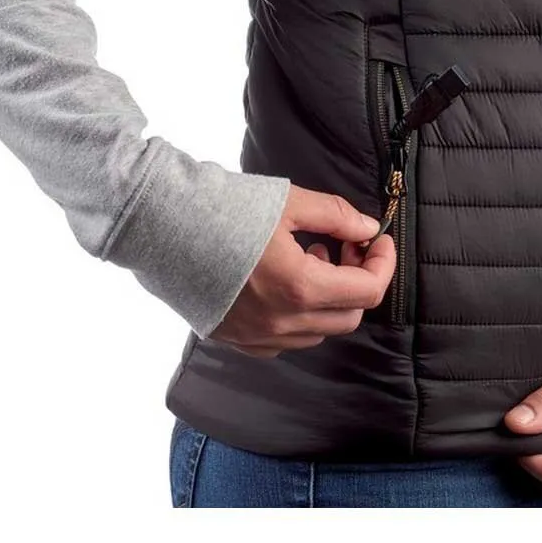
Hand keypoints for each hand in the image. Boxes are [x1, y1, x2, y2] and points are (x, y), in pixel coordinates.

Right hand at [212, 185, 395, 356]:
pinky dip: (299, 315)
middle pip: (348, 315)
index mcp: (300, 288)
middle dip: (357, 280)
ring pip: (318, 331)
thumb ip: (336, 216)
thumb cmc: (224, 207)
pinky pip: (285, 340)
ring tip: (310, 258)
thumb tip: (367, 227)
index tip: (377, 239)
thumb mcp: (289, 202)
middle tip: (343, 245)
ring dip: (328, 298)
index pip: (368, 291)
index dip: (382, 263)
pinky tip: (283, 282)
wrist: (158, 223)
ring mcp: (257, 336)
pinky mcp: (235, 338)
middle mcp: (282, 322)